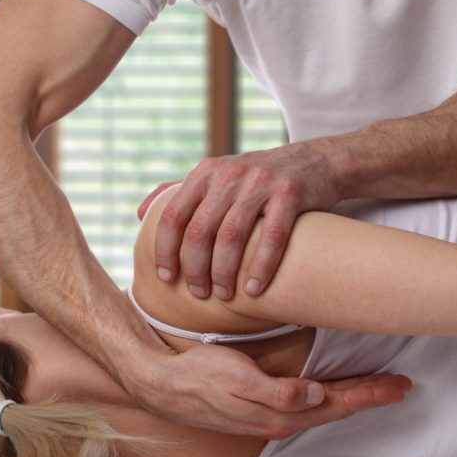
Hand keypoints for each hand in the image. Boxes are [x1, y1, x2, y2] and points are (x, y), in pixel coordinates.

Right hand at [123, 343, 411, 438]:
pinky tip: (330, 391)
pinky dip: (328, 397)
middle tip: (401, 384)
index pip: (337, 403)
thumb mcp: (238, 379)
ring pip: (324, 407)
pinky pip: (306, 404)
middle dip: (370, 395)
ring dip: (352, 396)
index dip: (369, 392)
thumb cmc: (200, 376)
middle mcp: (282, 419)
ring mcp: (271, 414)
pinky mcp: (262, 405)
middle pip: (336, 407)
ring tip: (376, 387)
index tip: (398, 384)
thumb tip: (315, 395)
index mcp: (282, 414)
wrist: (164, 383)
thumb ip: (278, 391)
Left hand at [137, 140, 339, 300]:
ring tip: (225, 295)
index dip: (165, 249)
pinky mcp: (290, 193)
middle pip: (200, 229)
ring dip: (224, 271)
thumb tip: (140, 214)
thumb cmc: (259, 178)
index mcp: (206, 172)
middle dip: (195, 268)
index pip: (173, 214)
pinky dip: (261, 266)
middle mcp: (229, 174)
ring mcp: (260, 182)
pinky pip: (272, 237)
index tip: (166, 277)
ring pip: (232, 235)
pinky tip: (254, 289)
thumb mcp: (217, 174)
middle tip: (199, 293)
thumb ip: (179, 191)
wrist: (317, 161)